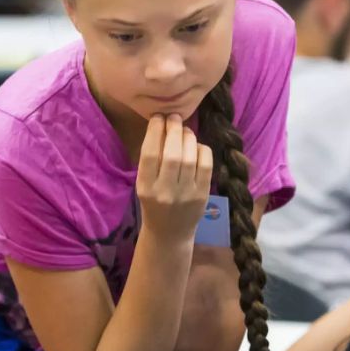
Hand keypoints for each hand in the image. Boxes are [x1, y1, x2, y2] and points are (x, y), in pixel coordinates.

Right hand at [136, 114, 212, 245]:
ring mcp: (186, 194)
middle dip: (173, 130)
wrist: (169, 233)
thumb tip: (162, 125)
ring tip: (185, 129)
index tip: (158, 118)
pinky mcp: (202, 195)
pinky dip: (202, 150)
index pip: (150, 154)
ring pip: (190, 157)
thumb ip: (151, 160)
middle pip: (172, 153)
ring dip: (188, 137)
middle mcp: (165, 191)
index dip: (155, 131)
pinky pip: (205, 165)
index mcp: (145, 187)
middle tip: (174, 117)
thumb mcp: (144, 184)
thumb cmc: (154, 203)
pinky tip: (196, 145)